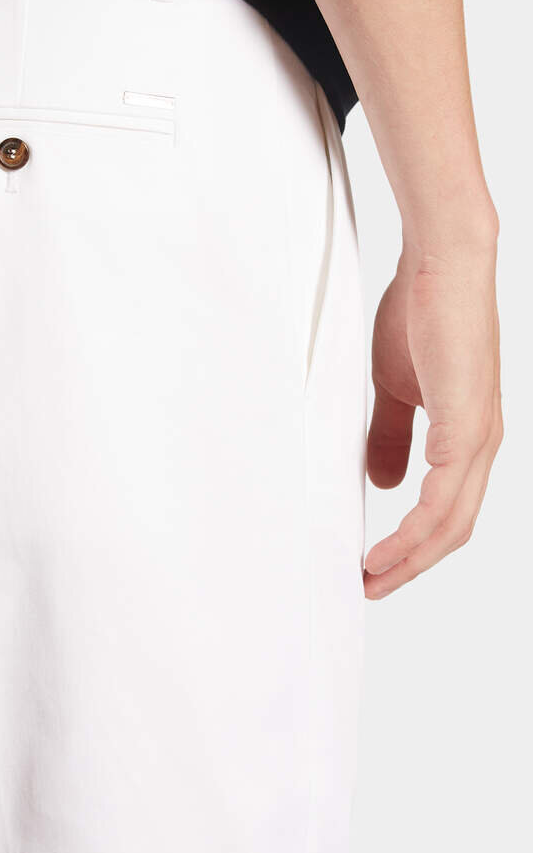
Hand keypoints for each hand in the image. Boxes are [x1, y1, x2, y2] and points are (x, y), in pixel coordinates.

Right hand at [363, 233, 501, 598]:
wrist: (441, 265)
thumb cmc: (420, 313)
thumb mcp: (395, 387)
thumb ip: (391, 435)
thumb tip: (384, 483)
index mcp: (467, 435)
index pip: (448, 510)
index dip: (413, 544)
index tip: (375, 565)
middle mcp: (482, 444)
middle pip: (455, 529)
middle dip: (411, 565)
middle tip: (370, 586)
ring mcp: (479, 438)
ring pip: (452, 523)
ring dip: (410, 557)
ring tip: (372, 576)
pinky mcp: (467, 428)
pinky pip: (443, 498)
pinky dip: (415, 530)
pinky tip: (389, 544)